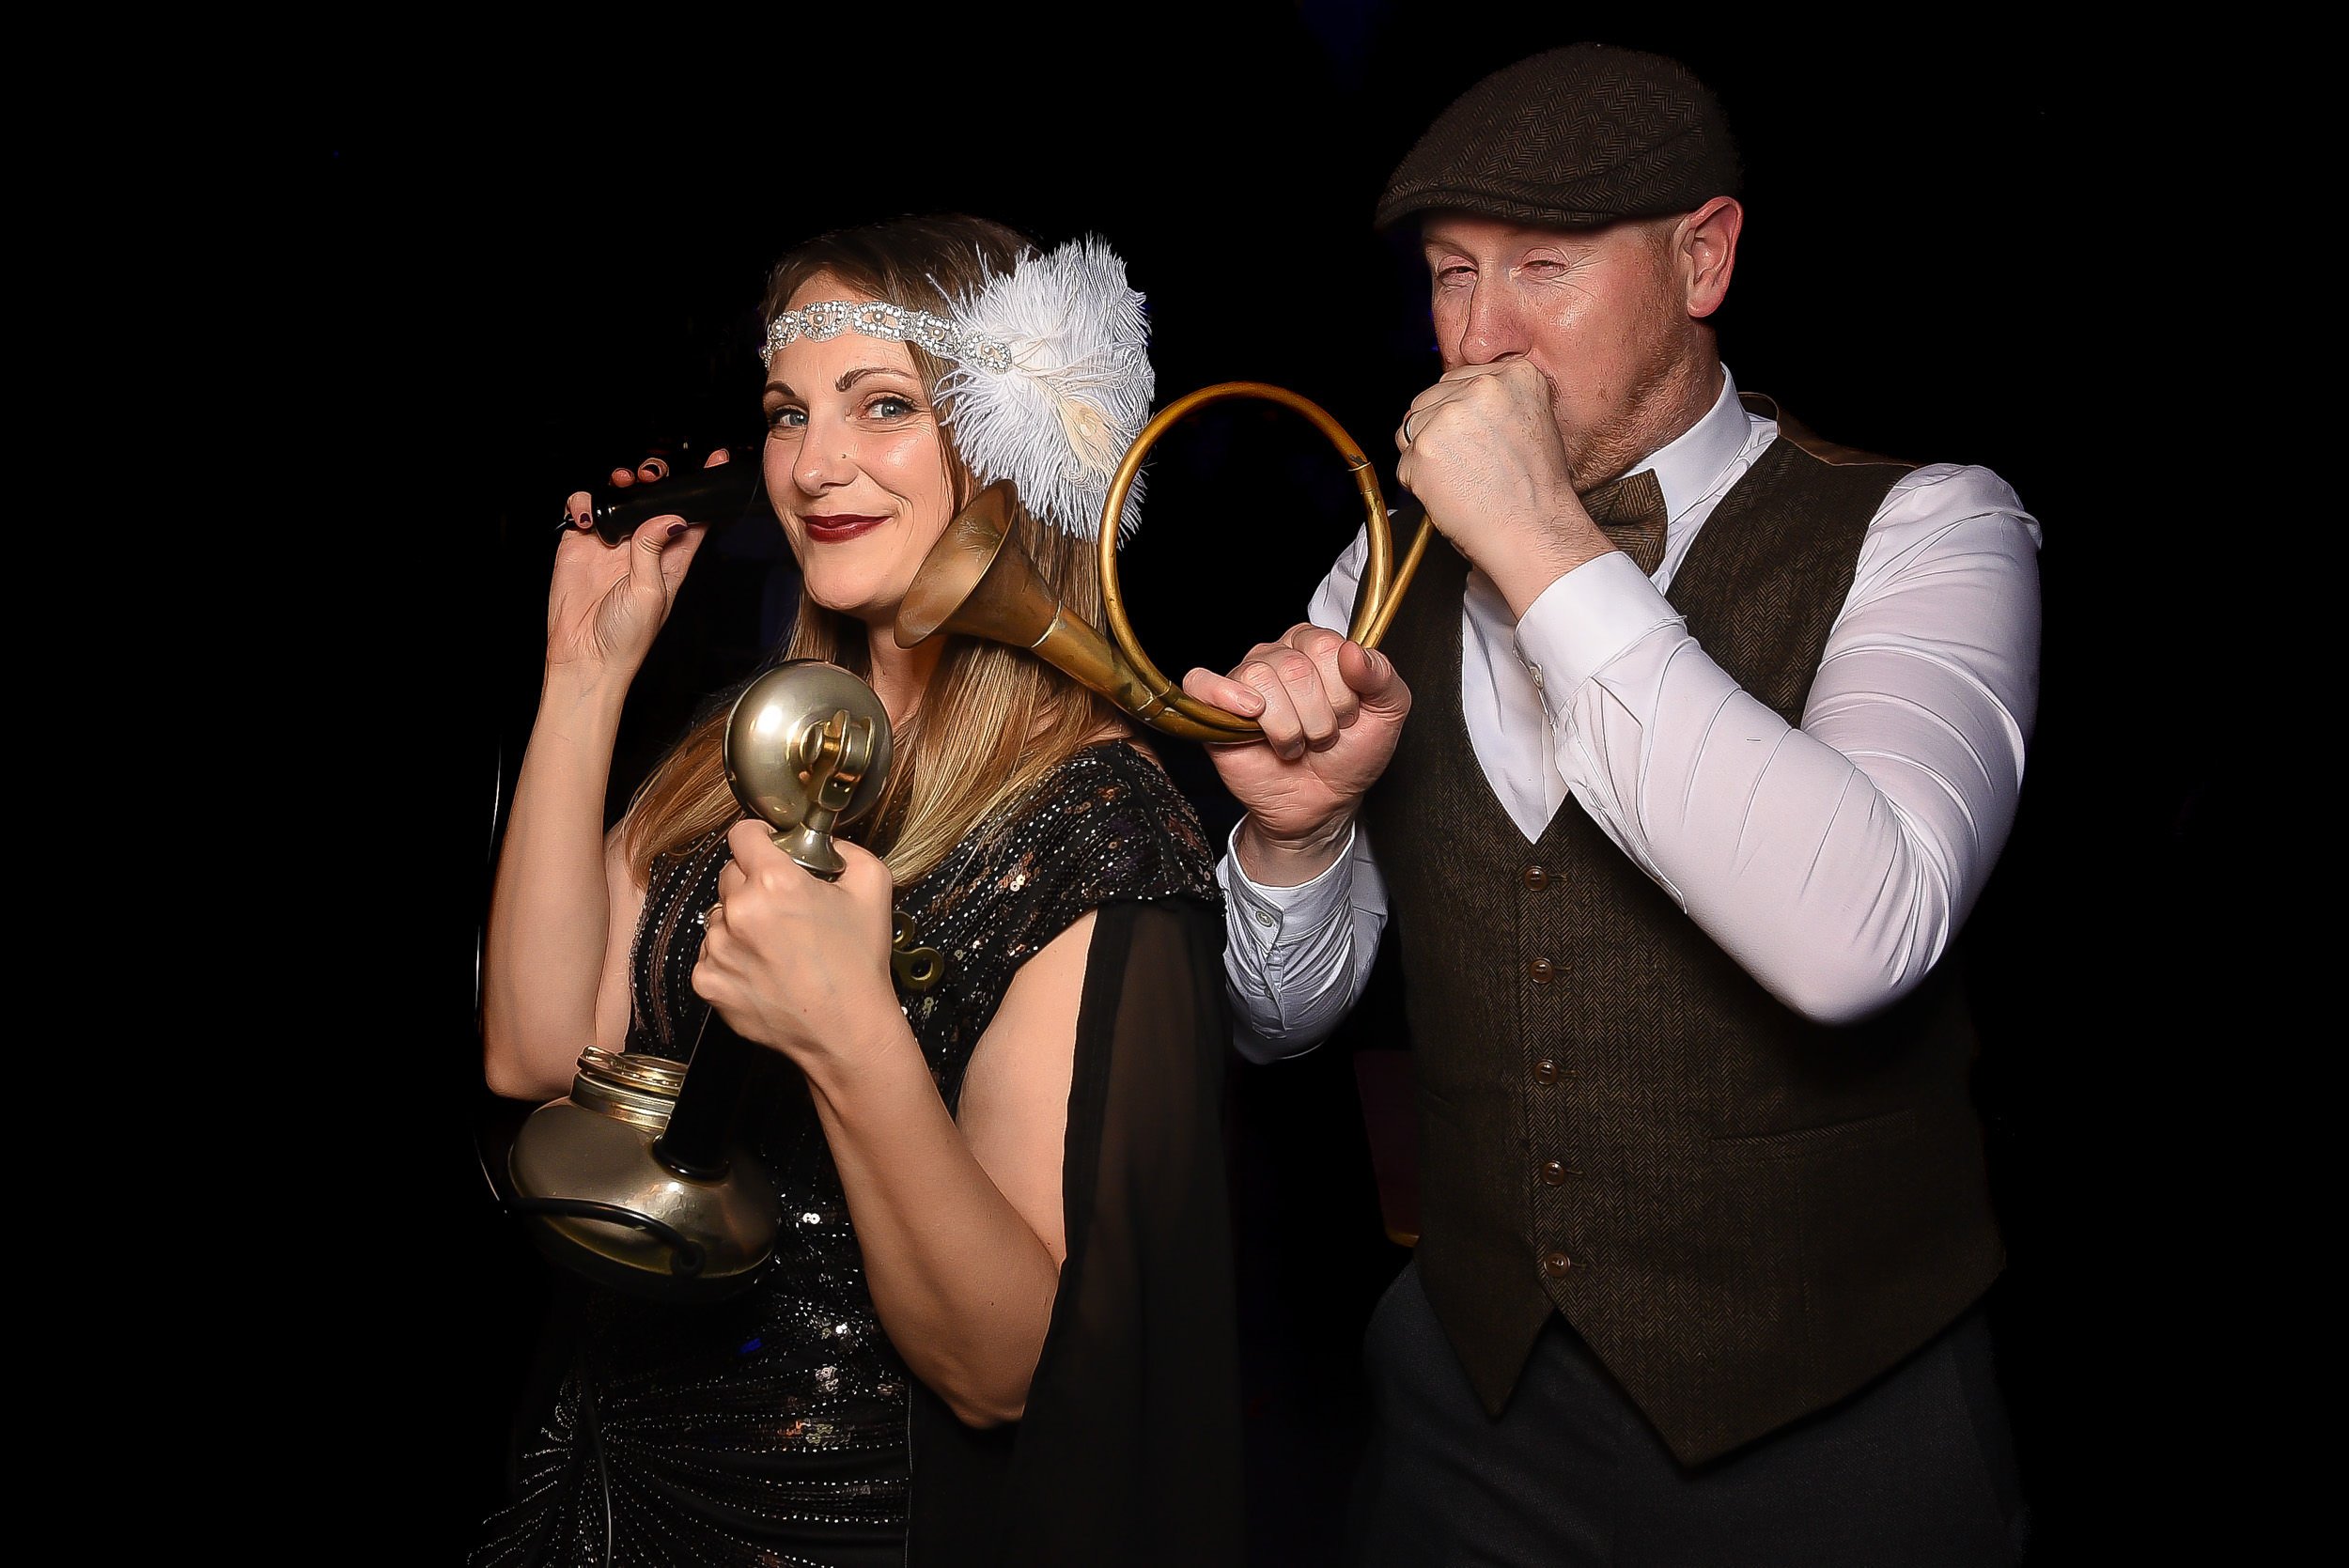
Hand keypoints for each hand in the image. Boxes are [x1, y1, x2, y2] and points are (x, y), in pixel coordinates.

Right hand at [547, 448, 731, 679]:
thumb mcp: (650, 593)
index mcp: (672, 559)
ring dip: (621, 482)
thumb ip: (655, 550)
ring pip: (619, 496)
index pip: (694, 516)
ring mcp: (611, 543)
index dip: (703, 488)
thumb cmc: (625, 638)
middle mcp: (643, 547)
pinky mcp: (581, 544)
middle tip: (652, 476)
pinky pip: (583, 509)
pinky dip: (583, 502)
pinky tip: (588, 517)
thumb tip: (668, 516)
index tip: (715, 461)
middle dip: (657, 477)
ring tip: (623, 484)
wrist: (585, 657)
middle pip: (655, 498)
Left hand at [691, 819, 902, 1071]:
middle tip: (784, 907)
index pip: (743, 834)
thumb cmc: (860, 964)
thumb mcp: (874, 887)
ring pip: (719, 916)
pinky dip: (731, 957)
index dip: (759, 836)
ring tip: (776, 946)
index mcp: (775, 882)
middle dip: (753, 883)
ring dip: (740, 922)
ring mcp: (718, 948)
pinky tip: (763, 970)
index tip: (768, 847)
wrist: (847, 1031)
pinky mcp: (708, 982)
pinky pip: (710, 954)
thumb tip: (826, 842)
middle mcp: (738, 911)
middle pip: (729, 874)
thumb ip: (848, 849)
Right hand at [1181, 625, 1410, 883]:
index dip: (1341, 692)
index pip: (1326, 647)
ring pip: (1259, 679)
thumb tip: (1354, 652)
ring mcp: (1243, 680)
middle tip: (1320, 736)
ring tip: (1294, 742)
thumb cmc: (1351, 756)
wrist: (1322, 804)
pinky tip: (1250, 714)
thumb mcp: (1387, 715)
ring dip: (1286, 727)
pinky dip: (1224, 696)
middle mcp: (1277, 655)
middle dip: (1317, 716)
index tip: (1347, 717)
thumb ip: (1382, 676)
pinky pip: (1202, 682)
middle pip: (1293, 667)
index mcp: (1316, 647)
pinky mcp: (1212, 708)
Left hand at [1395, 361, 1607, 613]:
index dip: (1459, 410)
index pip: (1460, 380)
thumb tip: (1455, 399)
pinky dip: (1418, 482)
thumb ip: (1497, 403)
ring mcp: (1449, 416)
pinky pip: (1404, 462)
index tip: (1470, 437)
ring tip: (1460, 480)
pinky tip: (1450, 494)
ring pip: (1411, 427)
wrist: (1534, 531)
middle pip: (1431, 398)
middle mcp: (1481, 387)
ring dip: (1424, 454)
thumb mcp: (1534, 423)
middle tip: (1464, 464)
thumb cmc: (1537, 490)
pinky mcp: (1424, 448)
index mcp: (1516, 375)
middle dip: (1437, 429)